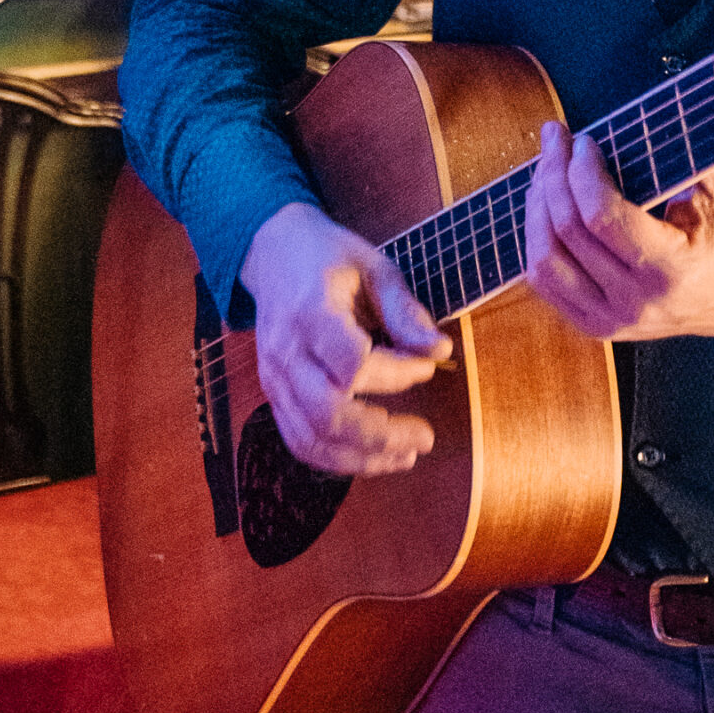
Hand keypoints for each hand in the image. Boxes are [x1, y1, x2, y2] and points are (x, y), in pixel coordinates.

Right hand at [241, 200, 451, 476]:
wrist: (272, 254)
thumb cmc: (330, 258)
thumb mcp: (374, 267)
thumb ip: (404, 310)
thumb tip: (441, 353)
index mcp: (311, 313)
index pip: (354, 364)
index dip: (396, 374)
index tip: (428, 366)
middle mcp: (286, 353)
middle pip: (328, 414)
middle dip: (380, 436)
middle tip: (425, 437)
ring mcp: (273, 378)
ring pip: (311, 439)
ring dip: (361, 458)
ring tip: (406, 456)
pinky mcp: (272, 394)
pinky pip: (300, 441)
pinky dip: (337, 459)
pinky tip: (372, 456)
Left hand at [524, 118, 713, 343]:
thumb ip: (692, 149)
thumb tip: (648, 112)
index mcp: (672, 270)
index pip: (602, 218)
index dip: (581, 172)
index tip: (584, 140)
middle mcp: (638, 303)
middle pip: (567, 232)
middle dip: (552, 174)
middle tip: (555, 137)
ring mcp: (612, 321)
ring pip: (544, 261)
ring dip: (536, 207)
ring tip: (546, 169)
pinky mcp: (595, 325)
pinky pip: (545, 282)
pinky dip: (536, 238)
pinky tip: (544, 205)